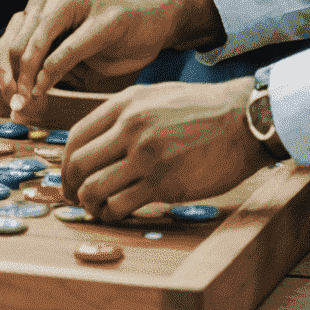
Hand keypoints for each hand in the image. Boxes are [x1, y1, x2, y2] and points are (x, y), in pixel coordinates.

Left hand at [0, 0, 180, 116]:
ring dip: (28, 79)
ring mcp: (78, 2)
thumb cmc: (114, 37)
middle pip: (15, 45)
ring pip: (36, 45)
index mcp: (42, 4)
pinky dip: (52, 72)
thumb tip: (16, 95)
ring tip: (30, 103)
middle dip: (13, 82)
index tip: (10, 103)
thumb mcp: (72, 48)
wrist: (158, 20)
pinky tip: (46, 89)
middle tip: (17, 108)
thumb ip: (45, 62)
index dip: (4, 75)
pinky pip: (67, 49)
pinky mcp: (105, 17)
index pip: (8, 42)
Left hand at [59, 78, 266, 220]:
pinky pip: (121, 204)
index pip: (76, 136)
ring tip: (95, 209)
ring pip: (95, 188)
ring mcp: (146, 157)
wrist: (244, 120)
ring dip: (89, 204)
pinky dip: (112, 213)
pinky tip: (117, 214)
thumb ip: (124, 113)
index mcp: (124, 104)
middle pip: (78, 164)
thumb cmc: (202, 108)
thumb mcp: (155, 96)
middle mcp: (129, 128)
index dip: (65, 161)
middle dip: (69, 186)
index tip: (68, 175)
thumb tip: (98, 139)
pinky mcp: (164, 183)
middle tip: (73, 197)